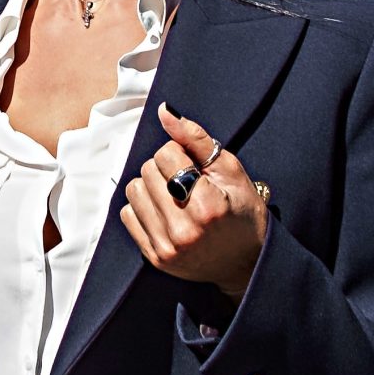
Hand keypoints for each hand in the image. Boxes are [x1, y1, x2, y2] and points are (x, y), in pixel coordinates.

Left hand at [117, 104, 267, 292]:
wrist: (246, 263)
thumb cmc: (242, 212)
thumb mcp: (230, 170)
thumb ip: (195, 139)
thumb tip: (163, 111)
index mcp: (208, 206)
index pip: (165, 154)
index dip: (180, 154)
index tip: (196, 168)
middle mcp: (184, 229)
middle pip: (147, 170)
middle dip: (165, 169)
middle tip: (187, 182)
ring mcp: (167, 247)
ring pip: (133, 190)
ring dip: (151, 187)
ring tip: (174, 196)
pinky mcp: (155, 257)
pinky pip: (127, 214)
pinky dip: (142, 208)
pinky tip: (165, 213)